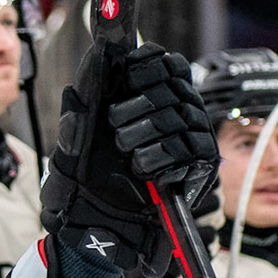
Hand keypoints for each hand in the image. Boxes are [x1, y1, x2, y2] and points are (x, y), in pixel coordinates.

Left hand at [40, 42, 217, 277]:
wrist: (99, 223)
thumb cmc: (88, 175)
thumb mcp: (75, 133)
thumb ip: (83, 97)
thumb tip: (97, 55)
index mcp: (153, 96)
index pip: (167, 62)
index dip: (147, 64)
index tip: (126, 77)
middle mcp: (180, 111)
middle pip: (171, 85)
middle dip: (136, 105)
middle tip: (115, 127)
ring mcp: (194, 136)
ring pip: (178, 115)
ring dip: (142, 133)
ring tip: (127, 152)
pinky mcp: (202, 164)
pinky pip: (186, 149)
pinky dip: (157, 157)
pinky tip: (142, 168)